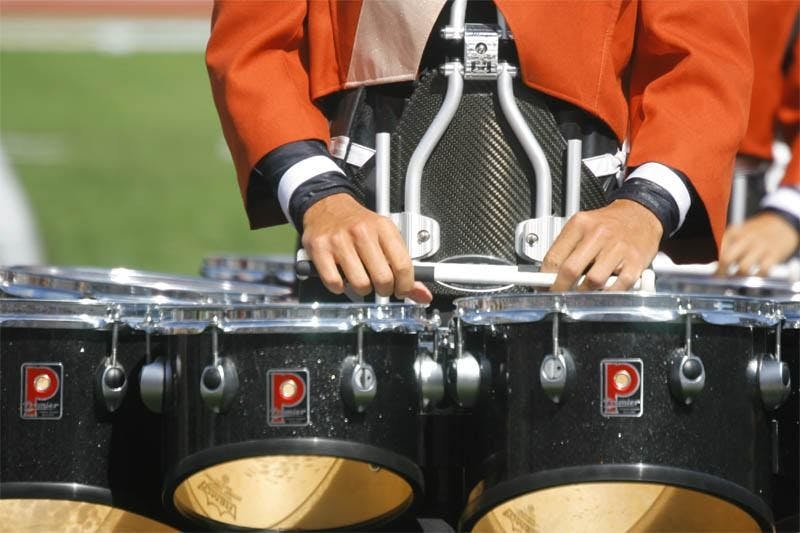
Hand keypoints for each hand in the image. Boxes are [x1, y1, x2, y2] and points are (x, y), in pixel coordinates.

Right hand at [301, 193, 432, 302]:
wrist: (327, 206)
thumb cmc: (358, 225)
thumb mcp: (385, 237)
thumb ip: (403, 267)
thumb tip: (422, 295)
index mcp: (383, 228)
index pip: (403, 265)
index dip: (405, 285)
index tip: (401, 290)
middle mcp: (362, 232)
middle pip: (383, 279)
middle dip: (384, 290)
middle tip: (380, 286)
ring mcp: (339, 241)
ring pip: (360, 284)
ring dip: (362, 289)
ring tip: (360, 279)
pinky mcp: (320, 250)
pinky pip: (335, 283)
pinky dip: (340, 287)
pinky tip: (342, 276)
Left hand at [542, 199, 661, 290]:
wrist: (641, 214)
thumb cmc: (610, 223)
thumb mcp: (583, 226)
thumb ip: (566, 248)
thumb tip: (548, 273)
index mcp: (580, 224)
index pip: (554, 257)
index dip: (544, 277)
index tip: (542, 286)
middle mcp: (599, 234)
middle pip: (571, 270)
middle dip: (561, 289)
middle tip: (559, 295)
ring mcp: (618, 248)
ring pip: (593, 281)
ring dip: (584, 293)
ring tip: (582, 291)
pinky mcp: (635, 261)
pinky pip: (618, 287)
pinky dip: (607, 294)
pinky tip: (603, 291)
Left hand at [716, 212, 798, 275]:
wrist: (783, 222)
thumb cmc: (757, 231)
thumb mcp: (739, 232)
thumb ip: (728, 246)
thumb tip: (716, 265)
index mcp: (733, 233)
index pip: (718, 251)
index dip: (715, 264)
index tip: (715, 273)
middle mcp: (745, 239)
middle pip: (727, 259)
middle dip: (722, 272)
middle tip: (723, 278)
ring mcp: (760, 246)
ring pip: (743, 268)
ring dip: (739, 277)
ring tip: (739, 277)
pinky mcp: (774, 254)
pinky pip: (762, 271)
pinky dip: (757, 277)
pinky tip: (756, 275)